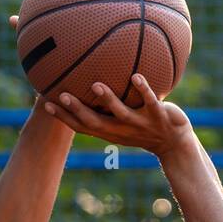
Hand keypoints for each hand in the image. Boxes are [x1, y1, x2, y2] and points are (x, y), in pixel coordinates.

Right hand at [43, 75, 193, 157]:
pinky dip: (144, 90)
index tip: (46, 106)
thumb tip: (90, 83)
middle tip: (62, 95)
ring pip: (121, 113)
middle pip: (96, 122)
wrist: (175, 145)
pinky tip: (137, 76)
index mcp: (111, 131)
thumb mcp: (123, 122)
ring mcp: (141, 124)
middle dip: (78, 110)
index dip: (65, 118)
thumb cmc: (145, 129)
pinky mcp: (159, 117)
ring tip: (96, 86)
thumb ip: (107, 108)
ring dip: (108, 100)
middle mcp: (122, 129)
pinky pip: (150, 102)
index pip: (83, 127)